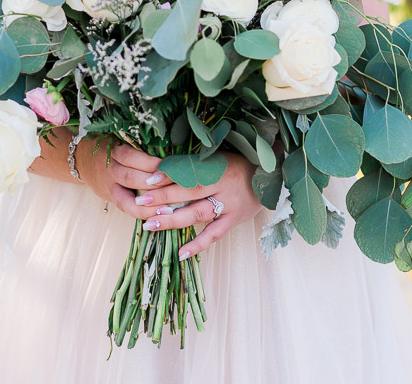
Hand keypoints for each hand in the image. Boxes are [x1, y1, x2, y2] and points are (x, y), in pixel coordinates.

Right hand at [77, 139, 173, 217]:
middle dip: (152, 183)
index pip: (130, 157)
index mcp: (113, 152)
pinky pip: (126, 209)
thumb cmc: (109, 148)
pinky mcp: (111, 199)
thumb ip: (139, 147)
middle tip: (173, 185)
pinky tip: (158, 217)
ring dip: (149, 205)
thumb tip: (169, 154)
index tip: (168, 164)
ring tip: (168, 209)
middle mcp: (109, 171)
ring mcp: (109, 187)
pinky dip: (142, 213)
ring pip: (126, 200)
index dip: (149, 162)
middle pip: (130, 178)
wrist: (81, 161)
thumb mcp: (119, 140)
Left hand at [134, 151, 263, 260]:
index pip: (188, 171)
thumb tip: (161, 166)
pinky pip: (214, 234)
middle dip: (163, 198)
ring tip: (150, 225)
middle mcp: (222, 185)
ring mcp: (228, 205)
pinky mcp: (233, 220)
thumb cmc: (238, 164)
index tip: (147, 180)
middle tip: (140, 202)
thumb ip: (194, 163)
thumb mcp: (217, 157)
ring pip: (197, 213)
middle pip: (189, 192)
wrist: (271, 177)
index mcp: (216, 167)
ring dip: (172, 220)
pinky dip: (197, 244)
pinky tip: (180, 253)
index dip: (167, 175)